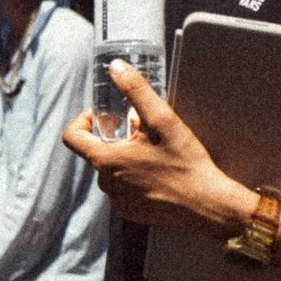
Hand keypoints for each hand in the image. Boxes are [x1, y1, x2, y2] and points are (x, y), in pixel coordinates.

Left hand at [62, 60, 251, 237]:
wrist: (207, 205)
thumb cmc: (186, 164)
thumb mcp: (163, 120)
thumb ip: (136, 91)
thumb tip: (116, 68)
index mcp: (106, 161)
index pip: (72, 137)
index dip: (84, 120)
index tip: (107, 116)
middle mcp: (106, 183)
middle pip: (96, 152)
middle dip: (115, 138)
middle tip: (143, 132)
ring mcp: (118, 201)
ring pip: (111, 171)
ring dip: (126, 158)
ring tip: (156, 153)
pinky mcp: (131, 213)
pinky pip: (124, 189)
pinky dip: (135, 178)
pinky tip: (160, 174)